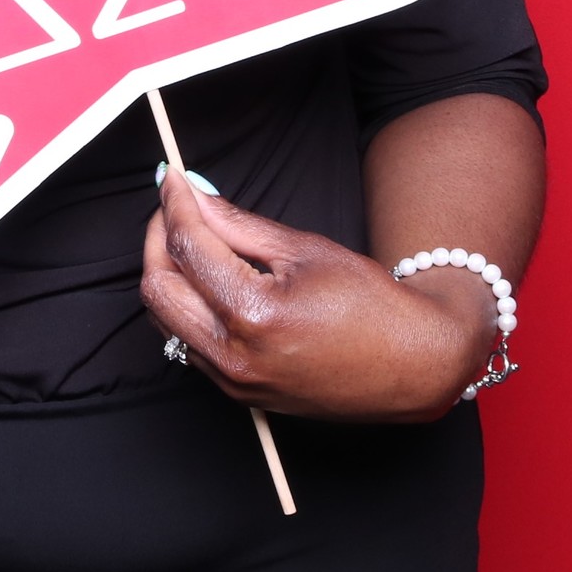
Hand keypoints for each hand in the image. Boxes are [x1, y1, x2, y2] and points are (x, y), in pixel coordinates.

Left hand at [141, 172, 494, 420]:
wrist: (412, 366)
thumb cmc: (372, 306)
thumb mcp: (305, 250)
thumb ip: (238, 224)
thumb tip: (194, 197)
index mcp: (253, 315)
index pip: (188, 248)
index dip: (175, 205)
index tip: (172, 179)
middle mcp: (234, 355)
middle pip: (158, 287)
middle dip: (159, 239)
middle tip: (176, 207)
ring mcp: (233, 381)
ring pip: (166, 319)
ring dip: (169, 273)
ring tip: (194, 239)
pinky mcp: (237, 393)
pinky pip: (189, 343)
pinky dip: (187, 306)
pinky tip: (209, 281)